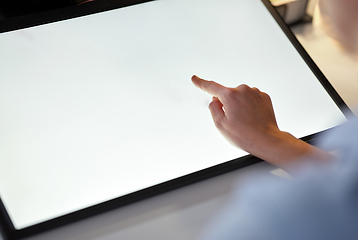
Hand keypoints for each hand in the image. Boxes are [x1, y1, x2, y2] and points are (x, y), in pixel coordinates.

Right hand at [192, 75, 330, 168]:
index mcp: (230, 95)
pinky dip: (249, 107)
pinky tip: (252, 118)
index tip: (195, 79)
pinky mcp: (264, 97)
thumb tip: (215, 100)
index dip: (201, 83)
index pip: (211, 87)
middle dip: (227, 105)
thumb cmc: (245, 135)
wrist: (267, 140)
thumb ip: (213, 109)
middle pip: (227, 95)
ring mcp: (255, 92)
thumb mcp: (220, 124)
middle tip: (233, 121)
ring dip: (239, 106)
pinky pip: (251, 99)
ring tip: (245, 121)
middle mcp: (243, 90)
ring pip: (240, 97)